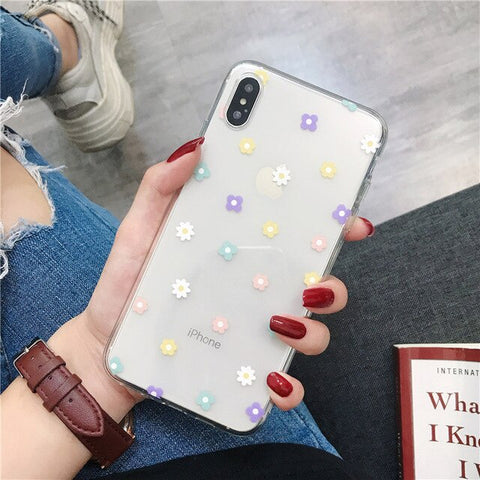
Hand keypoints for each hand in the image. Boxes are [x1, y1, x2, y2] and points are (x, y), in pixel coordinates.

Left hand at [49, 137, 374, 418]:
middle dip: (333, 286)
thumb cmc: (128, 285)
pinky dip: (289, 386)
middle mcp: (257, 292)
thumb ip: (160, 189)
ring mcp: (254, 333)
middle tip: (312, 285)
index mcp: (242, 255)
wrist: (108, 346)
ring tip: (278, 323)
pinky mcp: (243, 369)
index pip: (297, 239)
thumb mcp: (139, 231)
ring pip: (312, 334)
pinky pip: (283, 383)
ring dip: (314, 332)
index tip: (350, 223)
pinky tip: (271, 378)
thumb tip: (196, 149)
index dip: (333, 229)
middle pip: (318, 287)